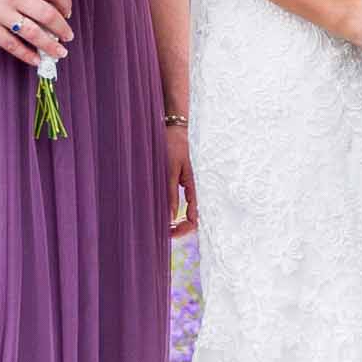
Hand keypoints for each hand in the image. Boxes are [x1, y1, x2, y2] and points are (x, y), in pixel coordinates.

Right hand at [0, 0, 75, 62]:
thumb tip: (50, 3)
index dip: (66, 4)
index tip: (68, 13)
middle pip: (49, 14)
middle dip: (63, 29)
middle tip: (68, 37)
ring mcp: (0, 12)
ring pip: (34, 33)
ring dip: (51, 45)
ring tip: (59, 53)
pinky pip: (13, 45)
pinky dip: (28, 55)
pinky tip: (36, 59)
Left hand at [162, 125, 197, 239]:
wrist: (176, 129)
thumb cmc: (174, 146)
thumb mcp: (170, 169)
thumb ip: (170, 192)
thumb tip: (170, 217)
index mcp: (196, 186)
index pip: (195, 216)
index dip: (184, 228)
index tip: (170, 232)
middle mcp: (197, 188)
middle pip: (195, 218)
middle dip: (182, 228)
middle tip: (165, 232)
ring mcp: (193, 186)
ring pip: (190, 212)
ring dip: (178, 221)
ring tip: (164, 225)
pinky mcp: (186, 183)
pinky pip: (186, 203)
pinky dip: (176, 211)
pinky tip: (166, 213)